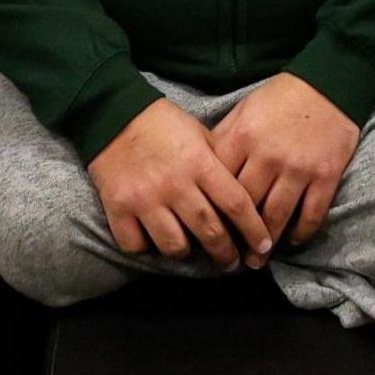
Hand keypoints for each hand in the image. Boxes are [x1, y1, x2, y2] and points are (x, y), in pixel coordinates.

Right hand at [86, 98, 271, 268]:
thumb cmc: (162, 123)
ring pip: (174, 246)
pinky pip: (136, 246)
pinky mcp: (118, 208)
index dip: (254, 230)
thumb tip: (246, 194)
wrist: (111, 112)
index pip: (236, 204)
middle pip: (209, 232)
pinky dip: (146, 248)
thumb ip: (220, 162)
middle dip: (226, 254)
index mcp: (199, 163)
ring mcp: (145, 199)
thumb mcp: (200, 134)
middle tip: (232, 262)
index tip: (263, 246)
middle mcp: (174, 184)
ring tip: (191, 250)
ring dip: (187, 252)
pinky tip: (153, 240)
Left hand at [209, 72, 361, 248]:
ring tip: (256, 261)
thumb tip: (201, 171)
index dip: (211, 211)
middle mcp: (268, 156)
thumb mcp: (243, 110)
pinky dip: (301, 232)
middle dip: (235, 235)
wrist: (329, 83)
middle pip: (246, 207)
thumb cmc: (280, 98)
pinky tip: (292, 241)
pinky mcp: (326, 175)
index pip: (220, 185)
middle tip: (229, 256)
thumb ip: (223, 140)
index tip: (206, 231)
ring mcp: (299, 168)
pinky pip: (312, 214)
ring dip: (265, 244)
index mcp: (243, 138)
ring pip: (277, 217)